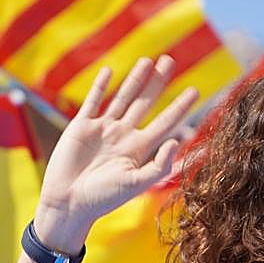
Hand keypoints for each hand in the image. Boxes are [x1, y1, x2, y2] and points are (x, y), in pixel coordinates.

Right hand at [33, 55, 198, 252]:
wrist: (68, 202)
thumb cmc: (103, 198)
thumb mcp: (136, 184)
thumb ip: (158, 165)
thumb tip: (177, 141)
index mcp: (138, 150)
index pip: (164, 123)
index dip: (179, 107)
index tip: (195, 90)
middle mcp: (123, 136)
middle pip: (145, 103)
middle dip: (158, 82)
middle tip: (170, 60)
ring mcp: (102, 130)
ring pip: (122, 98)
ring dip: (134, 79)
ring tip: (147, 60)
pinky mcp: (81, 127)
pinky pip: (93, 102)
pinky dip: (100, 86)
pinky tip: (109, 71)